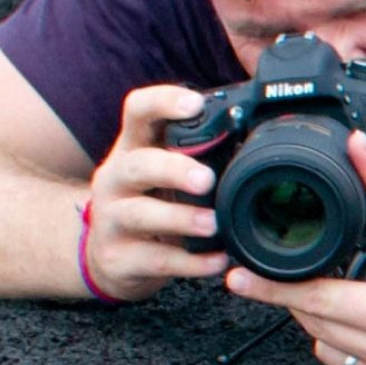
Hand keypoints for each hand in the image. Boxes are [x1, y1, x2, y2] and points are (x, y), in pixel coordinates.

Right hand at [78, 85, 229, 301]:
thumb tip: (255, 134)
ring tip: (214, 225)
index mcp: (132, 148)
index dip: (162, 102)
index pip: (137, 111)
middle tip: (207, 179)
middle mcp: (115, 179)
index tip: (194, 104)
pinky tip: (216, 262)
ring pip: (140, 214)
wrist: (110, 257)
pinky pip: (156, 260)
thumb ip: (195, 153)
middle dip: (173, 169)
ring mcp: (111, 220)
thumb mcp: (163, 172)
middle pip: (137, 165)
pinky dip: (189, 262)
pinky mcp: (118, 258)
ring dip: (180, 218)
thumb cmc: (149, 203)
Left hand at [225, 133, 365, 364]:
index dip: (273, 288)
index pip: (318, 302)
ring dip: (321, 321)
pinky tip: (361, 316)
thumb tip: (353, 147)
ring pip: (327, 349)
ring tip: (344, 290)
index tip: (238, 278)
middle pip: (315, 326)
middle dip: (294, 298)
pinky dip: (344, 342)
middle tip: (279, 274)